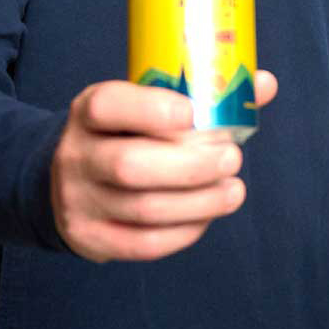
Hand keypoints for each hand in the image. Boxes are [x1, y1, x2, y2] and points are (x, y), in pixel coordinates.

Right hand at [50, 71, 278, 262]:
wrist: (64, 180)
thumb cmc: (124, 134)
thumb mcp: (143, 105)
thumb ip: (201, 95)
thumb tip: (264, 84)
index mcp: (89, 112)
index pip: (109, 106)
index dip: (152, 110)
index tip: (194, 113)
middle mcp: (76, 155)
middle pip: (130, 166)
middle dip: (191, 166)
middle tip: (232, 159)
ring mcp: (78, 201)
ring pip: (144, 209)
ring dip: (199, 202)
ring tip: (233, 191)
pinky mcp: (90, 239)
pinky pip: (144, 244)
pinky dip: (184, 231)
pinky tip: (206, 215)